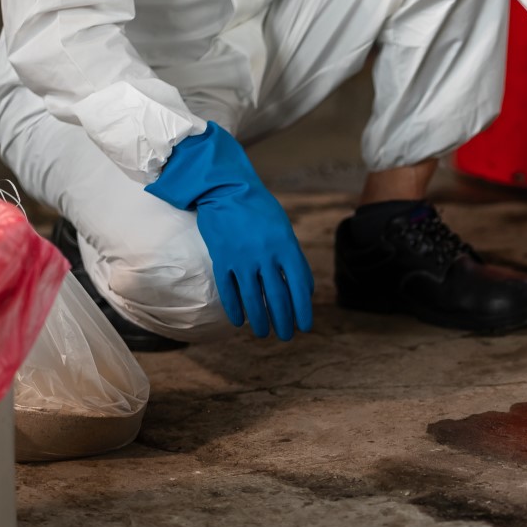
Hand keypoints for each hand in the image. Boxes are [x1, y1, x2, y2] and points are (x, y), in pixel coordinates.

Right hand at [146, 122, 313, 339]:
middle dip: (283, 321)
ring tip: (264, 334)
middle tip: (286, 337)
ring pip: (253, 299)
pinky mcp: (221, 259)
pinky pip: (229, 291)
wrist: (226, 190)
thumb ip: (294, 259)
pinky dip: (235, 308)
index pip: (299, 287)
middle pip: (277, 298)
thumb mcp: (284, 231)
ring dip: (260, 321)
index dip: (303, 310)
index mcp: (286, 247)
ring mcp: (242, 259)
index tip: (305, 327)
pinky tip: (240, 321)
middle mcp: (266, 256)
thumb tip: (304, 290)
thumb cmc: (260, 210)